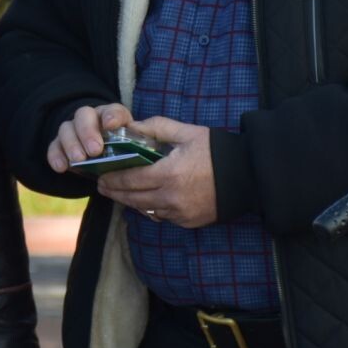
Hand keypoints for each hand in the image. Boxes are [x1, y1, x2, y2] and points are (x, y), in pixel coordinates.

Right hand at [47, 102, 134, 173]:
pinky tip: (61, 167)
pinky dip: (56, 156)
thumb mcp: (131, 148)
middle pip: (84, 115)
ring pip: (66, 128)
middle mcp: (90, 118)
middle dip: (88, 132)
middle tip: (94, 150)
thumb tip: (142, 154)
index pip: (113, 111)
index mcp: (111, 117)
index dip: (112, 116)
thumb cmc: (120, 152)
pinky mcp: (60, 144)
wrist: (101, 157)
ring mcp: (73, 130)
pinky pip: (54, 146)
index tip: (111, 125)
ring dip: (72, 144)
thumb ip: (135, 148)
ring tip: (79, 160)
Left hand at [96, 115, 215, 228]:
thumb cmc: (216, 151)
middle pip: (133, 199)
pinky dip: (150, 209)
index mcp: (169, 174)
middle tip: (102, 187)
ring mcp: (180, 213)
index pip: (131, 180)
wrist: (247, 175)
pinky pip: (162, 216)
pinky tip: (144, 200)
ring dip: (130, 202)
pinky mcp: (189, 222)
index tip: (100, 176)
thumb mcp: (187, 132)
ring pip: (146, 211)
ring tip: (119, 193)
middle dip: (115, 193)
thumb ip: (156, 128)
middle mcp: (172, 197)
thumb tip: (132, 126)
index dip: (113, 179)